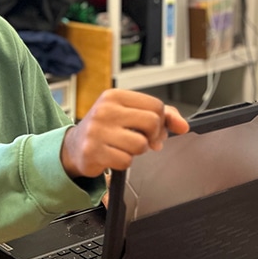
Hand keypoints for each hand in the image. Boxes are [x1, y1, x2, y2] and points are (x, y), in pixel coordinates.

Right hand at [60, 89, 189, 179]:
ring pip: (141, 145)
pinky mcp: (94, 152)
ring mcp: (98, 131)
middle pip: (152, 122)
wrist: (74, 146)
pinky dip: (124, 162)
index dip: (161, 121)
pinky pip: (126, 161)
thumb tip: (183, 126)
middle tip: (143, 140)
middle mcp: (105, 110)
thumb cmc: (105, 128)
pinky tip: (113, 155)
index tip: (153, 129)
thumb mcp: (128, 113)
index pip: (155, 105)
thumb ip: (160, 116)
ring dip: (137, 151)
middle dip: (152, 136)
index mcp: (114, 96)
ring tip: (124, 147)